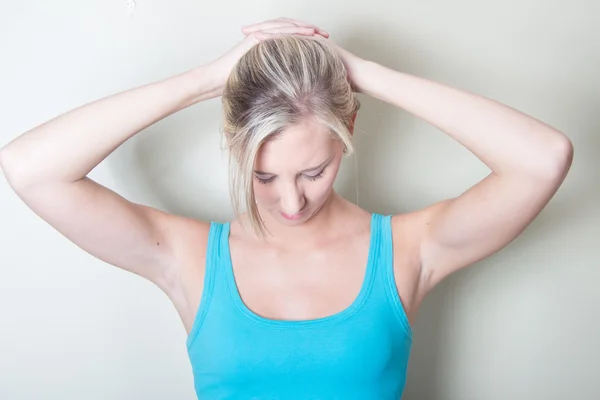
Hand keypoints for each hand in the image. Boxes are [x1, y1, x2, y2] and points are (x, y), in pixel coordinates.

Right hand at [206, 18, 327, 95]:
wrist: (217, 79)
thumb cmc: (235, 82)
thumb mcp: (260, 80)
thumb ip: (272, 78)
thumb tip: (288, 90)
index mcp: (266, 43)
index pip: (290, 36)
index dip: (307, 38)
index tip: (322, 44)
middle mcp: (264, 35)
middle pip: (291, 28)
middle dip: (310, 30)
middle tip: (326, 36)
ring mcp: (259, 35)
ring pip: (286, 27)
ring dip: (304, 29)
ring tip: (318, 33)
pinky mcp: (255, 38)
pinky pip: (276, 32)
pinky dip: (291, 33)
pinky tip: (304, 35)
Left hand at [241, 18, 364, 92]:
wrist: (358, 77)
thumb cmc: (339, 82)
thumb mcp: (313, 82)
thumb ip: (300, 82)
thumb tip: (286, 95)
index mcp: (303, 46)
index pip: (279, 37)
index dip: (263, 37)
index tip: (246, 41)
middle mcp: (306, 38)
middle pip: (279, 29)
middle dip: (259, 28)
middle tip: (243, 30)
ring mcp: (312, 37)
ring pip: (285, 29)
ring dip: (266, 29)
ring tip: (250, 31)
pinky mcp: (316, 40)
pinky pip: (295, 35)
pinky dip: (279, 36)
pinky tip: (266, 37)